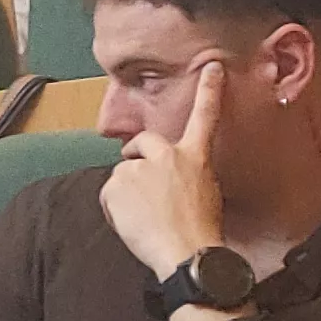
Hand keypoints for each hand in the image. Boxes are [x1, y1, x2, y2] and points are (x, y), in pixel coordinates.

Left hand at [100, 57, 226, 279]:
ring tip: (144, 219)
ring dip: (127, 193)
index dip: (208, 91)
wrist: (187, 253)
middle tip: (137, 172)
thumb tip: (168, 180)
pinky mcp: (117, 183)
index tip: (211, 67)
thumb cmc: (201, 232)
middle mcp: (167, 155)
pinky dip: (115, 209)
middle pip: (144, 141)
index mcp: (195, 158)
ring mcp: (140, 168)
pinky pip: (109, 195)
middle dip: (136, 153)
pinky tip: (131, 223)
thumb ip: (187, 176)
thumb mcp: (206, 194)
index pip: (204, 117)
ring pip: (123, 175)